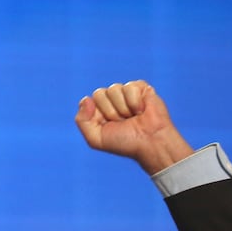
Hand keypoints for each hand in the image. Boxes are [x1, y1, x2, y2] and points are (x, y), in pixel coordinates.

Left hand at [74, 80, 192, 174]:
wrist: (150, 143)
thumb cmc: (125, 143)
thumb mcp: (95, 139)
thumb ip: (81, 121)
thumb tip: (85, 99)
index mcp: (98, 110)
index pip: (88, 101)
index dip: (98, 115)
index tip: (109, 126)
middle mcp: (111, 99)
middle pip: (99, 93)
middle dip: (110, 111)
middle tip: (123, 122)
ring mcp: (125, 92)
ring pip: (114, 89)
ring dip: (123, 108)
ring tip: (133, 116)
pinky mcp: (141, 88)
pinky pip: (130, 87)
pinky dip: (135, 102)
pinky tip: (142, 110)